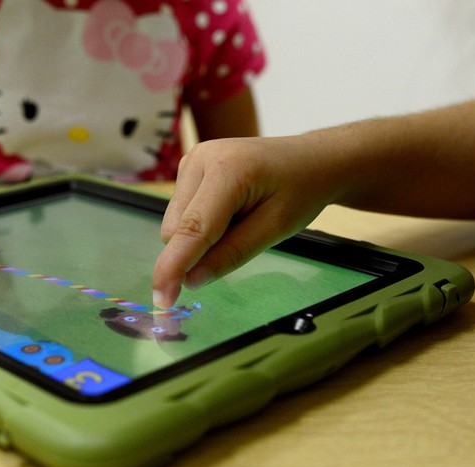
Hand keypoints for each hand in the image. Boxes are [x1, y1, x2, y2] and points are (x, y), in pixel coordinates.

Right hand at [152, 136, 332, 308]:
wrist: (311, 158)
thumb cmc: (302, 189)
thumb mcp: (276, 228)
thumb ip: (233, 254)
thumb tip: (192, 280)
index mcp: (227, 169)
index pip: (192, 228)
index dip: (174, 267)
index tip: (163, 299)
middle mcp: (200, 159)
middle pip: (176, 230)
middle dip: (196, 251)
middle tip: (243, 238)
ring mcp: (191, 160)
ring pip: (174, 224)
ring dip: (198, 237)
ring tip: (240, 218)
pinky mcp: (189, 167)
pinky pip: (180, 212)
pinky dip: (199, 224)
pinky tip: (229, 210)